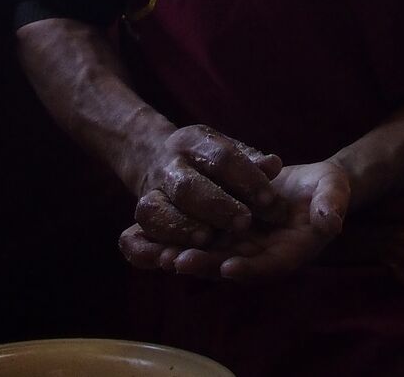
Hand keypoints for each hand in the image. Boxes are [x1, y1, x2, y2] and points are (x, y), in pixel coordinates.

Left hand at [120, 159, 349, 280]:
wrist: (310, 186)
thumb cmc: (327, 189)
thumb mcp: (334, 191)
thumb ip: (332, 206)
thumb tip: (331, 222)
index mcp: (289, 252)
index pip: (269, 266)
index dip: (251, 268)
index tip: (231, 266)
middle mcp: (259, 255)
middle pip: (230, 265)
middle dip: (206, 264)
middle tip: (180, 261)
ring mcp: (239, 244)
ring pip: (207, 254)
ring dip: (181, 255)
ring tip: (156, 253)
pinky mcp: (222, 230)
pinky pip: (196, 238)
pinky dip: (172, 239)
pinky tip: (143, 237)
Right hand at [125, 124, 284, 254]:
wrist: (154, 154)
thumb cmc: (208, 159)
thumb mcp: (228, 150)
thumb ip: (251, 163)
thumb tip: (274, 165)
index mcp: (194, 142)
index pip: (222, 158)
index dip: (247, 179)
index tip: (270, 200)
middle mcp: (168, 166)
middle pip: (187, 187)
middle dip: (216, 206)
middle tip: (243, 223)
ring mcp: (148, 192)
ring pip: (154, 211)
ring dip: (181, 228)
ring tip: (207, 240)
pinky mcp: (137, 218)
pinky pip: (130, 238)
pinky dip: (143, 251)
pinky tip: (164, 261)